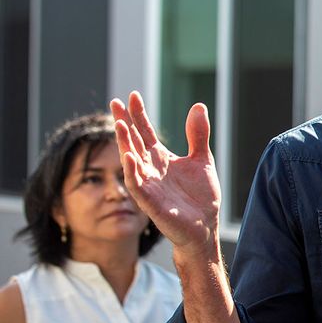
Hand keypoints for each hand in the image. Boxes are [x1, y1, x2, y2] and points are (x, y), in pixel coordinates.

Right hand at [111, 92, 221, 255]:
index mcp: (161, 158)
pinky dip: (132, 171)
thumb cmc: (201, 196)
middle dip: (125, 123)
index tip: (132, 95)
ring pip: (131, 161)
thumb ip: (198, 135)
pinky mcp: (151, 203)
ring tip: (120, 124)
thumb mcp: (202, 160)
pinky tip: (129, 156)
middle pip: (134, 142)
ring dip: (124, 144)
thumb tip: (198, 106)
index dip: (139, 115)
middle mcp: (151, 169)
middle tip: (115, 103)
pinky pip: (137, 186)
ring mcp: (149, 185)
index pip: (146, 132)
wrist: (205, 226)